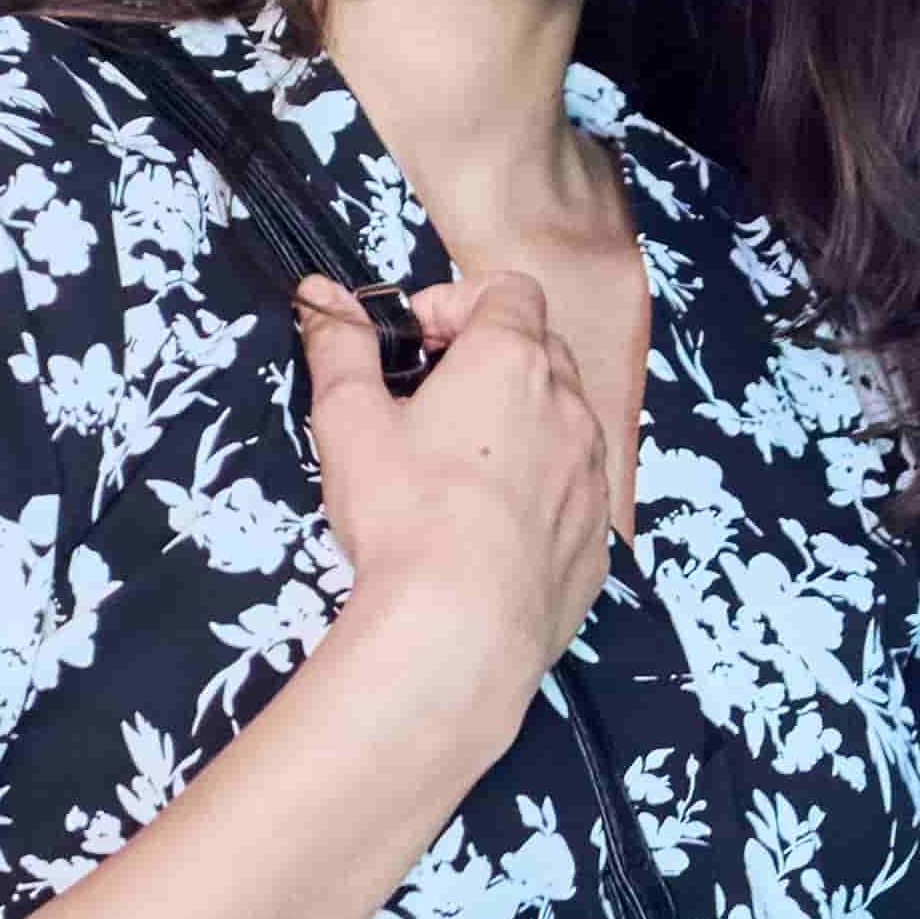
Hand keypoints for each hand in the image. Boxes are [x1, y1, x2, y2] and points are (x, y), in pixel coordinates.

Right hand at [296, 265, 616, 710]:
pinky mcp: (598, 535)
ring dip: (519, 424)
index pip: (507, 289)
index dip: (457, 302)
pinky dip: (540, 488)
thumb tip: (322, 296)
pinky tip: (489, 529)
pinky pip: (575, 489)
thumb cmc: (405, 517)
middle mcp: (568, 406)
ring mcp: (592, 473)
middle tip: (432, 401)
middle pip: (541, 347)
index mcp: (510, 360)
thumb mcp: (350, 421)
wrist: (462, 628)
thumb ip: (340, 347)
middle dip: (489, 358)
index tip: (415, 343)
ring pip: (564, 420)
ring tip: (459, 469)